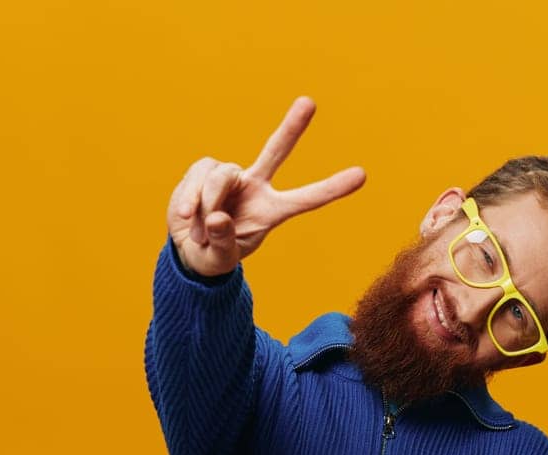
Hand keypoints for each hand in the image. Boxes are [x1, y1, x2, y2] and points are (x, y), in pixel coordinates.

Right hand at [167, 97, 366, 276]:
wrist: (189, 249)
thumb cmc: (214, 255)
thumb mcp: (220, 259)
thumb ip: (223, 241)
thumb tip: (217, 216)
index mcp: (272, 211)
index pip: (306, 198)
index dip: (332, 188)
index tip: (361, 175)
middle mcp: (256, 187)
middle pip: (275, 152)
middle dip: (291, 127)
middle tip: (309, 102)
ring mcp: (231, 177)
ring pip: (222, 178)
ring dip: (206, 206)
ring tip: (199, 231)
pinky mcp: (205, 170)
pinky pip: (199, 176)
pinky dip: (189, 199)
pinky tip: (185, 217)